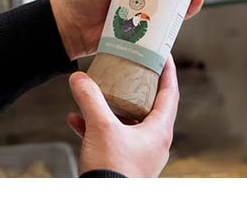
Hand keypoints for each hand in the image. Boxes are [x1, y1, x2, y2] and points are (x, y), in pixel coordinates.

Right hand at [67, 55, 179, 176]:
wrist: (103, 202)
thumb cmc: (112, 169)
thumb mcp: (100, 127)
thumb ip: (90, 99)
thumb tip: (79, 78)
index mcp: (159, 131)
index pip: (170, 93)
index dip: (167, 71)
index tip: (163, 54)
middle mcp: (154, 142)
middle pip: (149, 105)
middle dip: (135, 85)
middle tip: (127, 68)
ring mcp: (140, 154)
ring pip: (128, 121)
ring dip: (110, 107)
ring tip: (96, 93)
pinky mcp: (124, 163)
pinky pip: (112, 138)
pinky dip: (96, 127)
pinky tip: (75, 120)